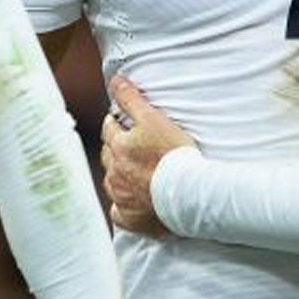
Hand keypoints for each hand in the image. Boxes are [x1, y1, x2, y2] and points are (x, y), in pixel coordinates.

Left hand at [101, 76, 193, 237]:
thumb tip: (115, 80)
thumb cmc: (175, 155)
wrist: (189, 194)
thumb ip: (131, 98)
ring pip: (112, 182)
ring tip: (135, 173)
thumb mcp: (154, 118)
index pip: (110, 129)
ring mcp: (121, 197)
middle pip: (108, 156)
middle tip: (131, 147)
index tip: (124, 124)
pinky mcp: (130, 218)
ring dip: (119, 176)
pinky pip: (119, 212)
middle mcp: (115, 172)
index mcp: (119, 147)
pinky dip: (123, 206)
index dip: (117, 123)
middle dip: (115, 149)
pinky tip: (134, 202)